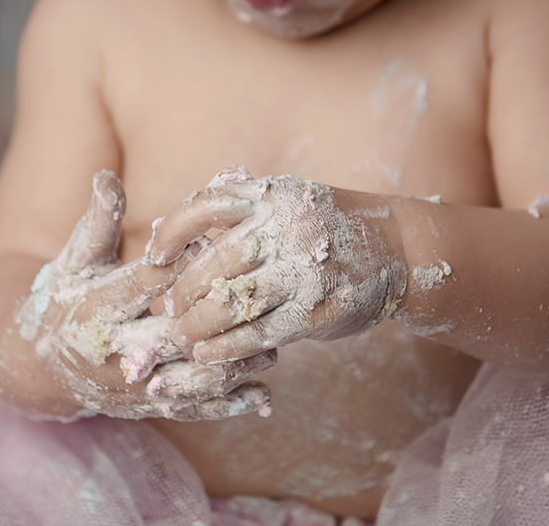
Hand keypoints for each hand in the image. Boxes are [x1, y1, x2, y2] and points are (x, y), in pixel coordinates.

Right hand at [14, 170, 273, 420]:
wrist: (42, 368)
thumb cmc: (66, 299)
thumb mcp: (76, 258)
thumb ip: (97, 222)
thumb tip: (106, 176)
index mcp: (95, 308)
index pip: (148, 282)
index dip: (185, 260)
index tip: (220, 239)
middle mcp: (113, 352)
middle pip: (175, 332)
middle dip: (219, 313)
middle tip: (259, 288)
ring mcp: (131, 386)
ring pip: (191, 378)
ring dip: (234, 362)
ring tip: (273, 343)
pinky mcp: (145, 408)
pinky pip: (192, 410)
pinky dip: (230, 404)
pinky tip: (263, 390)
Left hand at [147, 167, 407, 363]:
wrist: (395, 249)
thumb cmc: (323, 226)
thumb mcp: (286, 201)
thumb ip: (234, 214)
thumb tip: (161, 231)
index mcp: (274, 195)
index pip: (208, 205)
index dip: (173, 231)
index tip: (153, 257)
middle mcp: (289, 227)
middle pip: (217, 261)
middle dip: (184, 290)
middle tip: (165, 308)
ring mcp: (305, 269)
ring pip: (235, 301)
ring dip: (199, 324)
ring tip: (181, 337)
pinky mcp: (317, 309)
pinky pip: (261, 332)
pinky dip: (229, 346)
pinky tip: (209, 353)